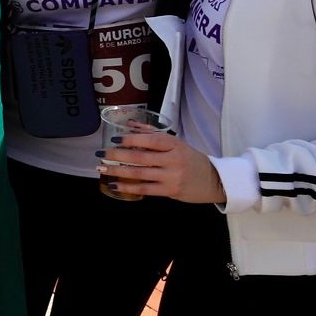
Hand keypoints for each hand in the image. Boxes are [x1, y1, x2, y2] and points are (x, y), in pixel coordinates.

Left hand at [101, 131, 225, 203]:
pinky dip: (127, 187)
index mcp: (175, 144)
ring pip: (139, 173)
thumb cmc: (190, 159)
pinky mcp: (170, 191)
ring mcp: (172, 176)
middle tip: (101, 154)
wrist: (214, 180)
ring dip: (117, 171)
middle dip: (117, 155)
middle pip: (141, 157)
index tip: (114, 139)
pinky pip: (144, 189)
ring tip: (102, 168)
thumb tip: (129, 124)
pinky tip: (114, 184)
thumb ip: (152, 134)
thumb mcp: (176, 143)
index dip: (132, 139)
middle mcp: (174, 160)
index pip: (151, 140)